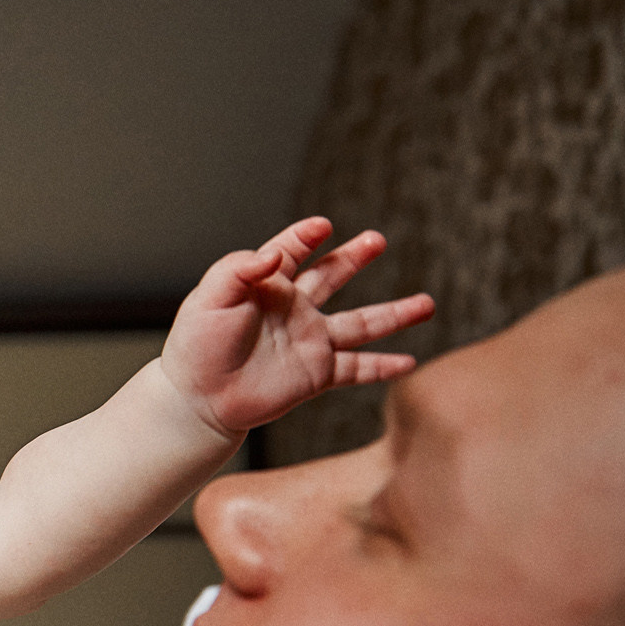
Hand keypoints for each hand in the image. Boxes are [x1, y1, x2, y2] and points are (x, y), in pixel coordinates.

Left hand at [160, 217, 433, 434]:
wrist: (198, 398)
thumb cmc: (196, 346)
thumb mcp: (210, 298)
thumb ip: (239, 269)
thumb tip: (275, 254)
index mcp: (266, 287)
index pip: (291, 252)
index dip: (304, 237)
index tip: (321, 227)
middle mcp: (293, 310)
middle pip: (331, 276)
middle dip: (354, 258)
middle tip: (377, 240)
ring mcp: (309, 341)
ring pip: (361, 323)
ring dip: (395, 313)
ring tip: (428, 303)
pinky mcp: (316, 373)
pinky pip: (357, 369)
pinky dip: (384, 367)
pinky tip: (410, 362)